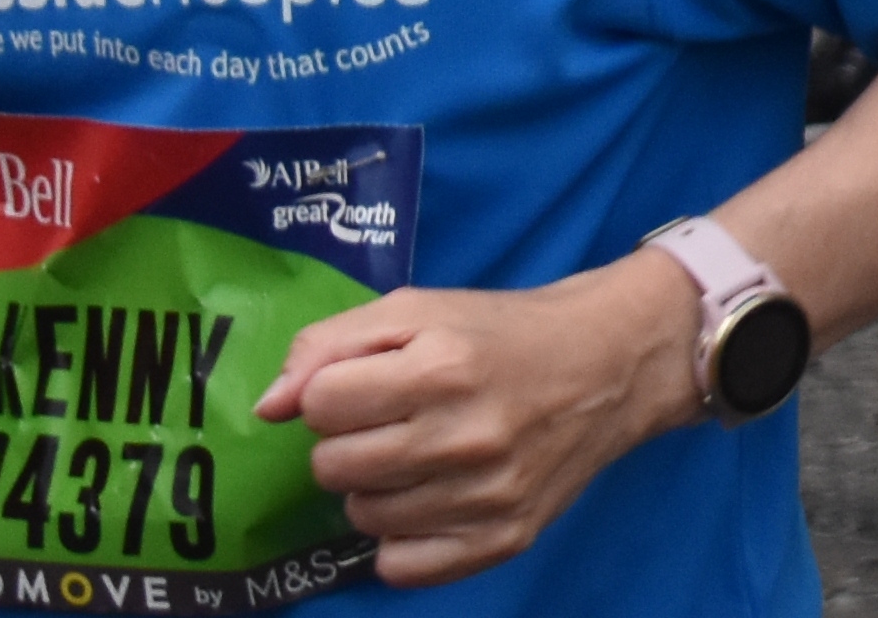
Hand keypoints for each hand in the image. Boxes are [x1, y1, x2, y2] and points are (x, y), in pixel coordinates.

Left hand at [257, 254, 700, 588]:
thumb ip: (330, 345)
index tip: (368, 385)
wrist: (609, 364)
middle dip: (347, 441)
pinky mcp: (504, 539)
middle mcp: (467, 436)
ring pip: (363, 517)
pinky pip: (402, 568)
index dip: (333, 392)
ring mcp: (488, 495)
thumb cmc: (500, 332)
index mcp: (443, 367)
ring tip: (417, 456)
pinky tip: (429, 500)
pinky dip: (402, 538)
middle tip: (391, 421)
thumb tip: (268, 408)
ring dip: (376, 487)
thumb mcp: (417, 309)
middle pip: (333, 467)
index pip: (321, 404)